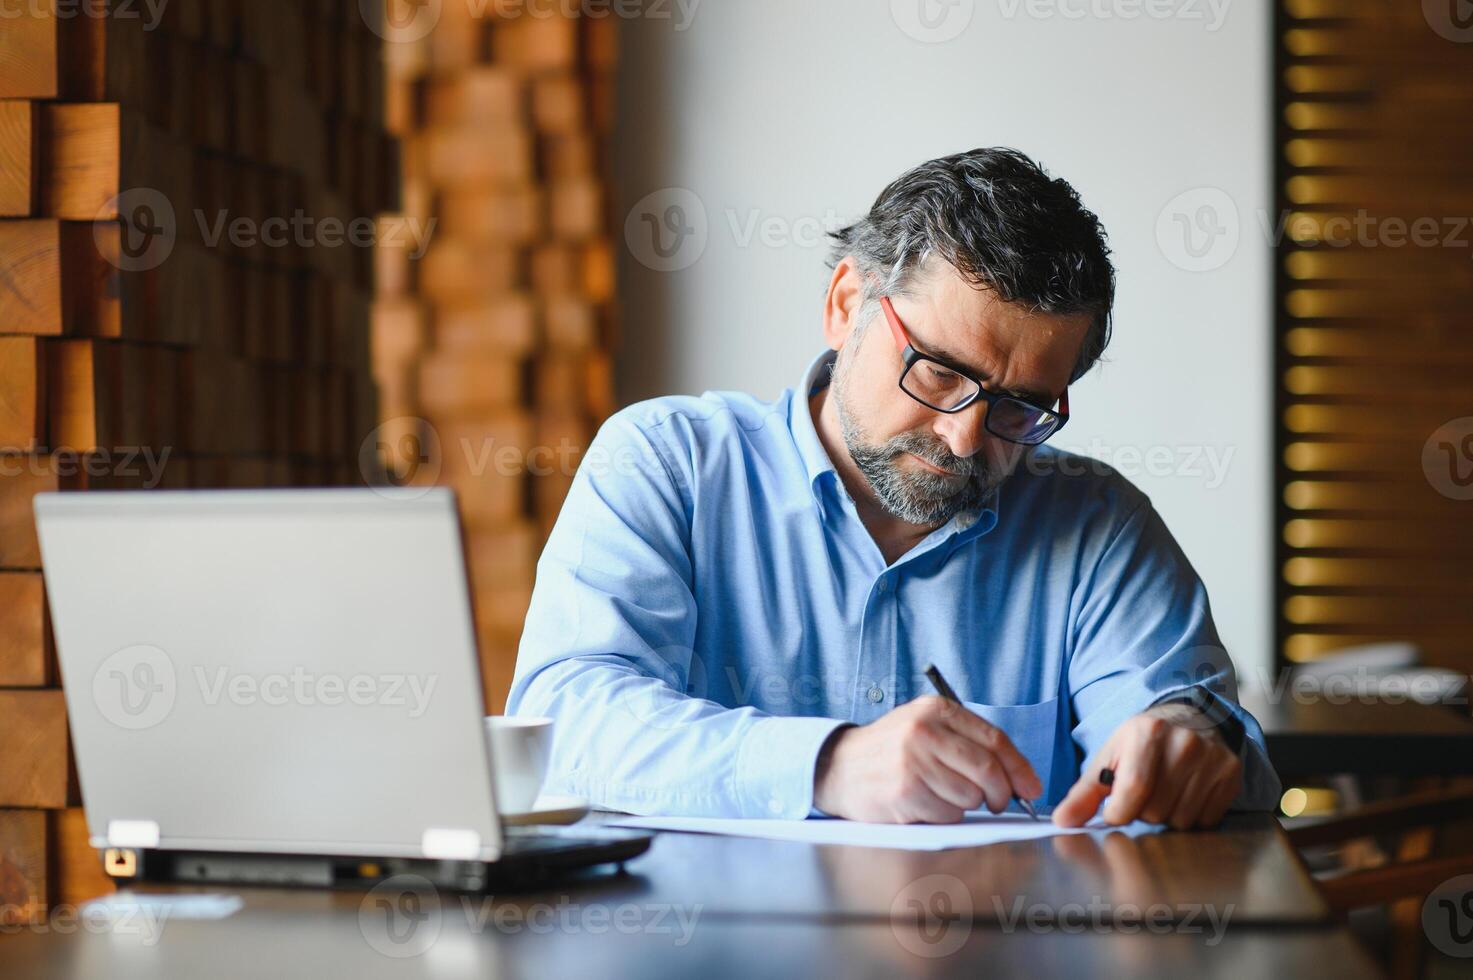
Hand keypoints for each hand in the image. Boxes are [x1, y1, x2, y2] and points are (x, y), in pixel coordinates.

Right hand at [813, 696, 1041, 823]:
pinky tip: (925, 805)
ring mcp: (912, 761)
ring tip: (942, 795)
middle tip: (998, 803)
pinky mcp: (904, 792)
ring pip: (970, 796)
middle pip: (987, 769)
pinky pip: (948, 814)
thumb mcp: (925, 728)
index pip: (994, 739)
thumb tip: (1020, 778)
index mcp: (935, 710)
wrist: (839, 767)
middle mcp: (924, 731)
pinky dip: (945, 816)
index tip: (1031, 787)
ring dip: (966, 805)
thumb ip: (967, 743)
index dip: (1019, 767)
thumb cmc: (891, 751)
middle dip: (1001, 793)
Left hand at [1052, 702, 1242, 829]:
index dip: (1118, 812)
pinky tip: (1186, 793)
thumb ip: (1085, 793)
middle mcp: (1184, 744)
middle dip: (1142, 811)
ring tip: (1165, 791)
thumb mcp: (1109, 757)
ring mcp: (1212, 759)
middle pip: (1155, 811)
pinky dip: (1192, 816)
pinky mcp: (1231, 773)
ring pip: (1180, 821)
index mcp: (1147, 734)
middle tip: (1144, 791)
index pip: (1131, 793)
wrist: (1190, 717)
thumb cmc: (1142, 741)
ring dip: (1167, 815)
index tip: (1115, 810)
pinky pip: (1206, 821)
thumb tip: (1062, 822)